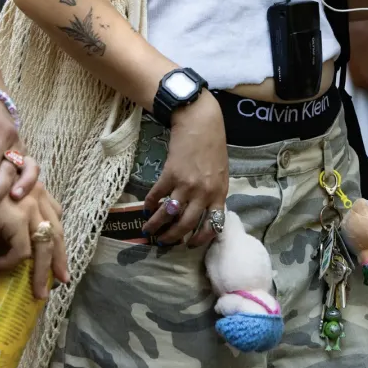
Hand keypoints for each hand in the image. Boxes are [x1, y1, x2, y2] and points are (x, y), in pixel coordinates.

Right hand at [0, 183, 68, 298]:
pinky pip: (21, 250)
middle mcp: (38, 197)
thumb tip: (7, 256)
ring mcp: (30, 207)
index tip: (58, 261)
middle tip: (61, 281)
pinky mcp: (16, 218)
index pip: (55, 221)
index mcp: (36, 192)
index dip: (59, 242)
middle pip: (56, 234)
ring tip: (37, 291)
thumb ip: (7, 230)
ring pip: (44, 247)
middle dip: (59, 260)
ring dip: (41, 273)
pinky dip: (10, 262)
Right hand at [141, 92, 228, 246]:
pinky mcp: (170, 174)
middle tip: (164, 242)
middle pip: (187, 224)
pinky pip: (158, 196)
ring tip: (148, 231)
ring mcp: (186, 184)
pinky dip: (150, 204)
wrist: (201, 123)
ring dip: (156, 225)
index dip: (200, 239)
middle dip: (173, 237)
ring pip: (170, 214)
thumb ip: (213, 193)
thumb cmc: (213, 146)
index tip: (189, 244)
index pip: (212, 225)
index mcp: (219, 194)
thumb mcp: (221, 173)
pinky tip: (146, 208)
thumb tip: (202, 211)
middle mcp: (204, 193)